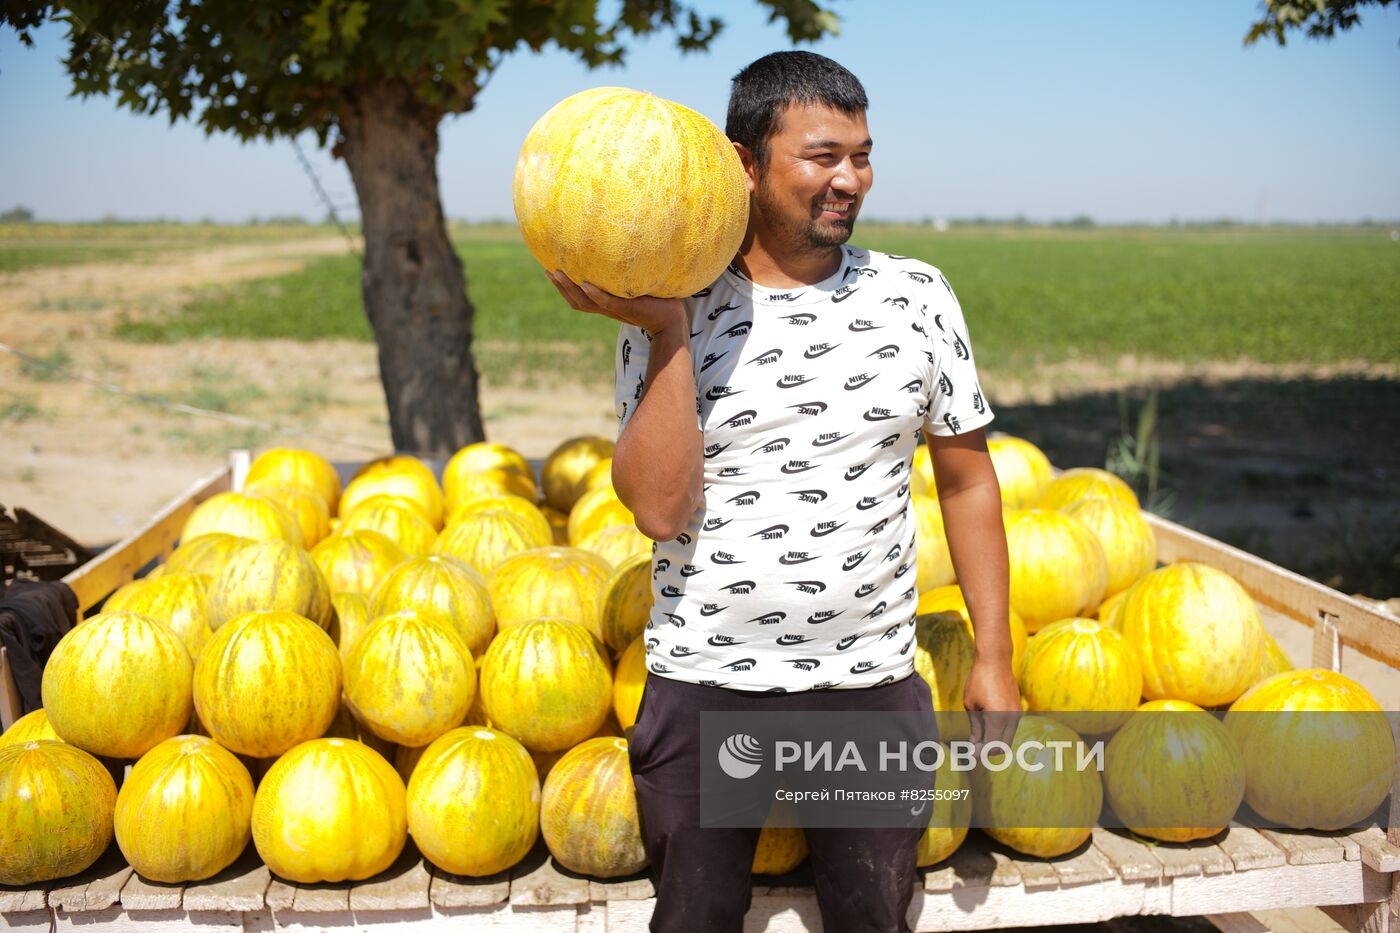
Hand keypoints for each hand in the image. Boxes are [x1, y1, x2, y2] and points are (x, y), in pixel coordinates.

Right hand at [546, 270, 687, 337]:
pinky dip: (595, 295)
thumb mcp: (637, 288)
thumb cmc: (657, 301)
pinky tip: (586, 284)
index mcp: (606, 304)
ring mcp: (616, 309)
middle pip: (576, 301)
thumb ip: (627, 277)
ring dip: (570, 289)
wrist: (672, 320)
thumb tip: (623, 252)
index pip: (579, 298)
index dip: (563, 287)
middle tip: (547, 270)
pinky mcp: (628, 308)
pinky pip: (607, 302)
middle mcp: (607, 308)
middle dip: (560, 287)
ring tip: (558, 274)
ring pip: (586, 302)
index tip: (550, 270)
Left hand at [963, 655, 1020, 748]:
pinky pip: (1010, 728)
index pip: (990, 745)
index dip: (980, 753)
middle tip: (974, 749)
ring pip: (1008, 738)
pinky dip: (999, 733)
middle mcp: (1011, 717)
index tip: (969, 754)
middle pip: (1002, 746)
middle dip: (988, 751)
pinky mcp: (1018, 709)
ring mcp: (1017, 713)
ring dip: (994, 742)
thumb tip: (975, 743)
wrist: (996, 660)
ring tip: (978, 739)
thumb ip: (975, 726)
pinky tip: (986, 728)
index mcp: (997, 717)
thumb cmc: (979, 680)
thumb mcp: (971, 704)